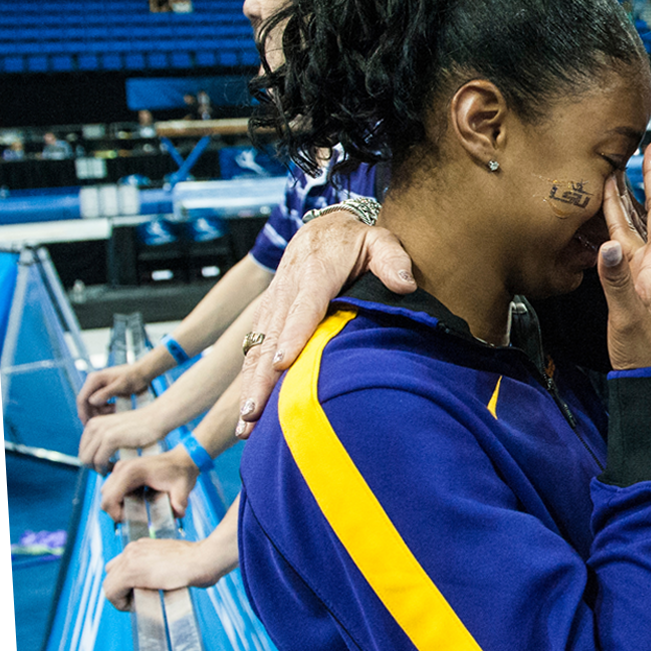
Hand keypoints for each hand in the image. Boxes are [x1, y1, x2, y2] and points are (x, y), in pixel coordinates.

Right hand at [77, 362, 148, 423]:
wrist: (143, 372)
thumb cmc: (134, 377)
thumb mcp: (122, 386)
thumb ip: (107, 393)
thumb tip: (91, 402)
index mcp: (94, 379)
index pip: (82, 399)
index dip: (83, 414)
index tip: (88, 425)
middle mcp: (93, 382)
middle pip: (86, 403)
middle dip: (92, 415)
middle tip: (102, 424)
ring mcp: (97, 386)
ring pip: (92, 404)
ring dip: (100, 412)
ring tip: (113, 415)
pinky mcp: (103, 390)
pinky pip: (99, 403)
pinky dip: (105, 409)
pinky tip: (115, 410)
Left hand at [77, 407, 166, 471]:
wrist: (157, 418)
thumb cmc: (141, 428)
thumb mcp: (116, 431)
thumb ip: (103, 440)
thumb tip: (92, 459)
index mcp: (93, 424)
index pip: (82, 450)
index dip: (92, 462)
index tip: (107, 464)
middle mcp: (94, 426)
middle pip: (82, 457)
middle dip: (94, 468)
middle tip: (109, 469)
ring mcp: (101, 431)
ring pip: (87, 460)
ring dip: (99, 469)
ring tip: (113, 469)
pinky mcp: (111, 438)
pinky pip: (99, 461)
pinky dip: (105, 468)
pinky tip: (116, 467)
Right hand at [99, 448, 200, 520]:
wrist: (183, 458)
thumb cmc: (182, 471)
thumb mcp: (182, 488)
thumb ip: (179, 503)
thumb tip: (178, 514)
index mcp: (132, 472)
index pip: (109, 498)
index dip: (116, 514)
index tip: (129, 519)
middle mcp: (123, 468)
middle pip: (105, 497)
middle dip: (115, 512)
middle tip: (131, 517)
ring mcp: (121, 468)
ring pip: (106, 493)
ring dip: (115, 505)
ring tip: (133, 510)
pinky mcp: (123, 470)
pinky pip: (112, 488)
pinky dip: (118, 498)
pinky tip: (134, 501)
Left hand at [102, 524, 237, 611]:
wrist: (204, 559)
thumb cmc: (198, 561)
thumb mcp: (173, 559)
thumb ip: (159, 566)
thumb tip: (156, 581)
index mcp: (142, 545)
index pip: (121, 565)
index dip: (127, 582)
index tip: (141, 591)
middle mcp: (132, 549)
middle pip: (111, 573)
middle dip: (121, 589)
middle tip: (137, 599)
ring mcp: (130, 559)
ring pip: (109, 584)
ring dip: (120, 597)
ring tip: (136, 604)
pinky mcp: (130, 572)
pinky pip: (112, 592)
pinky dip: (120, 603)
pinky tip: (136, 606)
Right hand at [235, 210, 414, 437]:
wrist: (324, 227)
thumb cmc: (357, 241)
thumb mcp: (380, 241)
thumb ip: (393, 260)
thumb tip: (405, 283)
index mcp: (315, 273)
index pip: (304, 308)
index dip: (292, 335)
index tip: (284, 364)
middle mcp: (287, 290)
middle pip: (271, 337)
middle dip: (261, 376)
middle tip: (254, 412)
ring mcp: (273, 304)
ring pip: (257, 347)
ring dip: (249, 385)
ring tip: (246, 424)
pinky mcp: (268, 315)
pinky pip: (254, 348)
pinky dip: (249, 378)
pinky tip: (248, 410)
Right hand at [597, 144, 650, 369]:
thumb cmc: (649, 351)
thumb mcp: (630, 315)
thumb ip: (618, 281)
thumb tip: (608, 245)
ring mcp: (645, 272)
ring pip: (637, 225)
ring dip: (629, 197)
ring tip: (620, 169)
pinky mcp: (633, 283)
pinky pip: (622, 245)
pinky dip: (612, 226)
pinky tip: (602, 216)